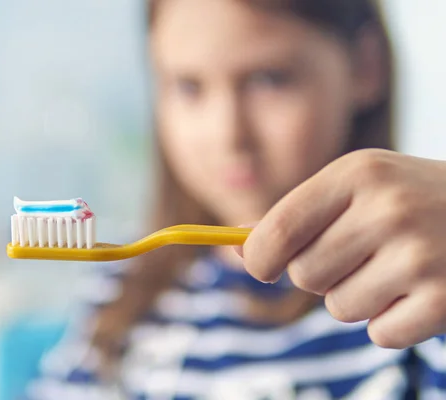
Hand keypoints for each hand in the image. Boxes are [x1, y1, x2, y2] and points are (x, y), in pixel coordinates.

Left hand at [240, 149, 445, 348]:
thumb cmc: (410, 200)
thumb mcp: (358, 187)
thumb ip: (297, 216)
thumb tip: (235, 247)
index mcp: (357, 174)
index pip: (278, 232)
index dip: (259, 259)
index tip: (264, 267)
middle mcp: (388, 209)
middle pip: (304, 274)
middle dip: (321, 274)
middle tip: (358, 255)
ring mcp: (420, 255)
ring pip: (339, 308)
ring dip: (357, 298)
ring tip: (394, 268)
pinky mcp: (445, 299)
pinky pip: (379, 334)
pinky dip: (392, 322)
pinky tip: (419, 290)